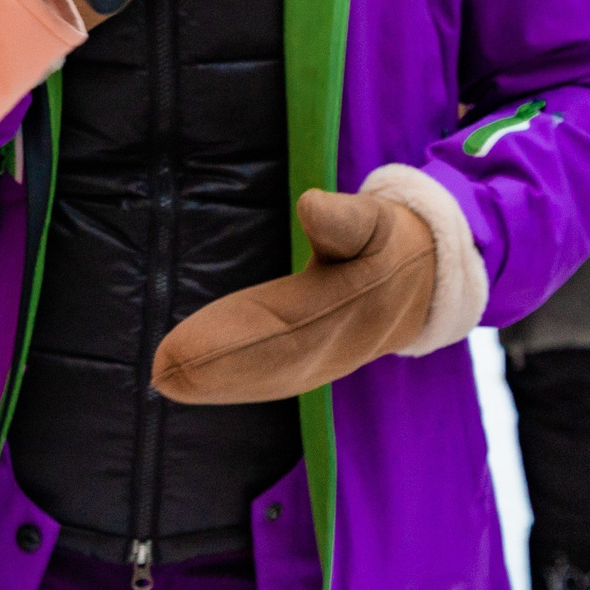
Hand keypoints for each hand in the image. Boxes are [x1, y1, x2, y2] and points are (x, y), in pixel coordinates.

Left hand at [151, 188, 438, 404]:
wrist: (428, 279)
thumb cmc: (390, 239)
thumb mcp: (376, 220)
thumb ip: (343, 217)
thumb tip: (310, 205)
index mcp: (347, 305)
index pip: (283, 324)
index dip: (234, 337)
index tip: (188, 342)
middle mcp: (335, 342)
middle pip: (271, 360)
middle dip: (216, 368)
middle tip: (161, 371)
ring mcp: (326, 358)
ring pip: (269, 377)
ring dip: (218, 382)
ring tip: (166, 379)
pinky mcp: (315, 361)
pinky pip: (272, 376)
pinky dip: (233, 382)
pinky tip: (192, 384)